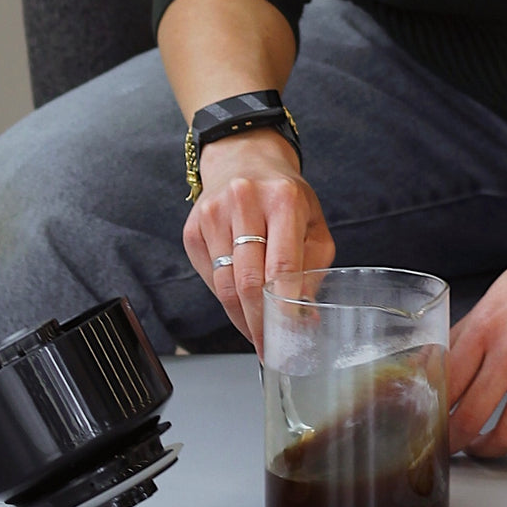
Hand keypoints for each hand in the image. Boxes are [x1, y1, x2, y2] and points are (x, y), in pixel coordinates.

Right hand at [182, 129, 334, 347]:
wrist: (244, 158)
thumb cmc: (285, 197)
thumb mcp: (312, 223)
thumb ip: (313, 268)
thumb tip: (304, 317)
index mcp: (283, 200)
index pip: (282, 267)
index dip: (283, 309)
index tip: (288, 338)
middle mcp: (244, 201)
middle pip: (247, 281)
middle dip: (259, 323)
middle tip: (269, 348)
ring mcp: (213, 214)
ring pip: (224, 285)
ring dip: (240, 318)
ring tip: (256, 334)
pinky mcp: (193, 228)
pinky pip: (209, 277)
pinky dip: (226, 298)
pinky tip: (240, 305)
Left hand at [448, 200, 506, 458]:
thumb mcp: (493, 299)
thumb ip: (463, 335)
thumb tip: (430, 365)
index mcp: (484, 328)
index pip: (445, 386)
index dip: (432, 414)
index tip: (430, 424)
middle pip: (470, 419)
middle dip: (455, 442)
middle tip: (452, 446)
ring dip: (491, 451)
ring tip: (486, 447)